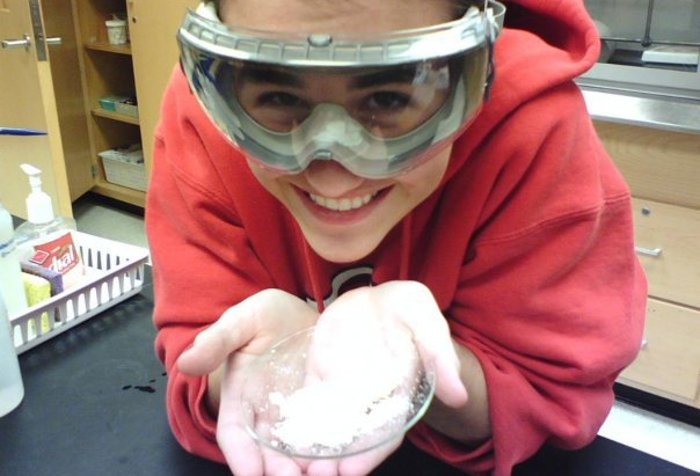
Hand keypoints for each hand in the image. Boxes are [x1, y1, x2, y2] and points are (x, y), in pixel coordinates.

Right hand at [177, 289, 318, 474]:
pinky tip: (347, 460)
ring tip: (327, 474)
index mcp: (240, 397)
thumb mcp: (243, 320)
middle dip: (280, 472)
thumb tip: (187, 361)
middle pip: (268, 455)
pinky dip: (333, 453)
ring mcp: (295, 416)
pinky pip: (326, 437)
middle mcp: (266, 414)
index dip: (241, 457)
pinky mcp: (322, 411)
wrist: (307, 312)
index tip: (252, 474)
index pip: (234, 435)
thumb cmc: (269, 315)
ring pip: (297, 453)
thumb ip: (218, 340)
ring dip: (309, 469)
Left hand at [296, 281, 467, 474]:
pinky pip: (306, 402)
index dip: (370, 453)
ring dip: (311, 449)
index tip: (350, 472)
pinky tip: (278, 437)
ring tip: (291, 469)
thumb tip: (459, 394)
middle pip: (352, 437)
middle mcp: (368, 398)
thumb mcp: (426, 320)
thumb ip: (440, 355)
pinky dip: (294, 422)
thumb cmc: (408, 309)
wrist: (378, 296)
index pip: (386, 431)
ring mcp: (341, 388)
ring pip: (325, 426)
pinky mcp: (320, 375)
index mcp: (398, 393)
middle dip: (335, 459)